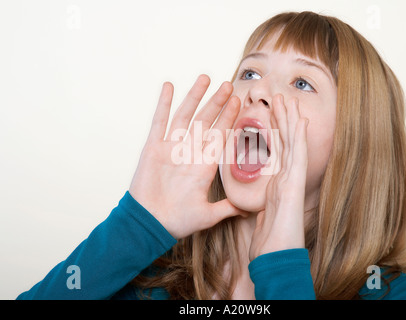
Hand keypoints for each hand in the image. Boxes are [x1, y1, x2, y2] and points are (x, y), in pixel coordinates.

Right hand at [129, 75, 244, 238]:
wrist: (150, 224)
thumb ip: (228, 207)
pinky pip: (159, 121)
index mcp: (204, 165)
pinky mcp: (153, 147)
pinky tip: (169, 86)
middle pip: (206, 121)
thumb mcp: (209, 214)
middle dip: (218, 103)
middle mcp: (189, 152)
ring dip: (195, 97)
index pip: (220, 135)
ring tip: (205, 78)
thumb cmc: (178, 221)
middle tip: (229, 85)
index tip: (240, 102)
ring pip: (186, 116)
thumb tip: (250, 208)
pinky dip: (163, 103)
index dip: (230, 119)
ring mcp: (171, 148)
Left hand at [249, 95, 308, 260]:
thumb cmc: (269, 242)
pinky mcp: (295, 185)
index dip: (274, 132)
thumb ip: (258, 206)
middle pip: (284, 143)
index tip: (270, 115)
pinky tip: (299, 119)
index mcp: (276, 185)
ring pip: (292, 144)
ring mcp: (292, 180)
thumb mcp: (259, 219)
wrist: (277, 258)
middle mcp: (286, 179)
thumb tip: (247, 204)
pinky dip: (298, 136)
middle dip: (282, 120)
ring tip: (287, 100)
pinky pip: (296, 156)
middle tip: (279, 98)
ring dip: (290, 121)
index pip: (275, 152)